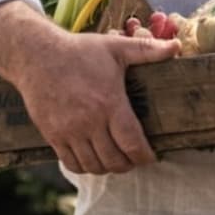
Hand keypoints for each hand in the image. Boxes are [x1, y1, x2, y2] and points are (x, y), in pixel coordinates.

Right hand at [0, 0, 180, 174]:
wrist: (36, 56)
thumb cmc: (79, 51)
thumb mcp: (116, 47)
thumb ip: (148, 50)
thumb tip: (177, 46)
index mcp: (109, 102)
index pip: (132, 142)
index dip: (145, 156)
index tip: (152, 157)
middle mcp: (89, 122)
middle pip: (114, 160)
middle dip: (129, 163)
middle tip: (135, 158)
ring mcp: (69, 131)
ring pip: (94, 166)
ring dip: (109, 167)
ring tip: (117, 159)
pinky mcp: (52, 135)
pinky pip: (72, 163)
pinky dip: (86, 167)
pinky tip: (94, 159)